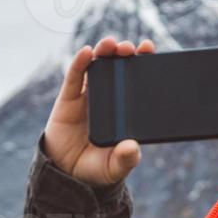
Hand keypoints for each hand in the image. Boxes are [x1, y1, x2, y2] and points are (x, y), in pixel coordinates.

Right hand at [43, 35, 154, 185]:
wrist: (67, 173)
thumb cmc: (96, 168)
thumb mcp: (115, 167)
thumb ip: (125, 159)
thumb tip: (133, 148)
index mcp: (125, 111)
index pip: (137, 82)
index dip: (144, 64)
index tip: (151, 50)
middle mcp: (109, 98)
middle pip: (118, 68)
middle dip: (125, 53)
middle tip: (132, 47)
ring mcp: (89, 95)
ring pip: (98, 66)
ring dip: (105, 51)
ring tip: (112, 44)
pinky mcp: (69, 97)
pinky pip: (75, 76)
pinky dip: (80, 62)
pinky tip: (87, 52)